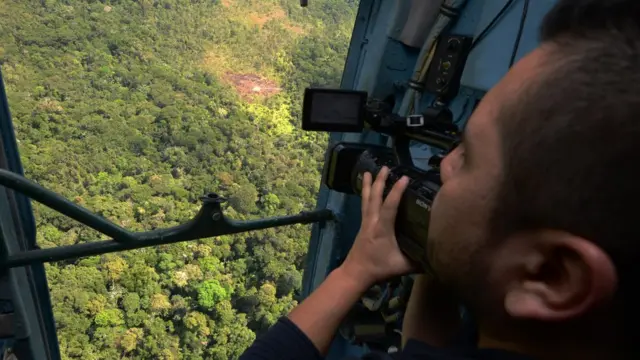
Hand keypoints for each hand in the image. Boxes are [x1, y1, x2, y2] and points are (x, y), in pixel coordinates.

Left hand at [340, 166, 415, 287]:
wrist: (356, 273)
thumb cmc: (379, 269)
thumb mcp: (403, 267)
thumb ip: (420, 261)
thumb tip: (440, 255)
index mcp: (382, 229)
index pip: (390, 206)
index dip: (397, 191)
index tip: (405, 177)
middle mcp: (372, 221)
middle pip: (375, 197)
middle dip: (380, 181)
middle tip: (385, 167)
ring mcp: (366, 222)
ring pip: (367, 199)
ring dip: (370, 184)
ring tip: (370, 171)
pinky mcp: (363, 225)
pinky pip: (364, 204)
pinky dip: (366, 194)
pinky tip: (366, 188)